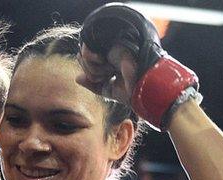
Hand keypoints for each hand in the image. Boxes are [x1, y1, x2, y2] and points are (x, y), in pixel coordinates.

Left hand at [77, 3, 198, 130]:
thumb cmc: (132, 92)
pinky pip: (89, 50)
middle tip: (104, 76)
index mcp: (111, 62)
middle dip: (90, 70)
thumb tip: (76, 78)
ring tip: (107, 72)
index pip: (89, 62)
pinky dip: (91, 61)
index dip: (89, 71)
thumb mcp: (109, 90)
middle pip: (85, 56)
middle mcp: (111, 53)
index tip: (98, 80)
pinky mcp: (113, 44)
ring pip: (86, 52)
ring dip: (92, 67)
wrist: (145, 89)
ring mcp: (112, 48)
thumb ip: (93, 85)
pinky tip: (104, 64)